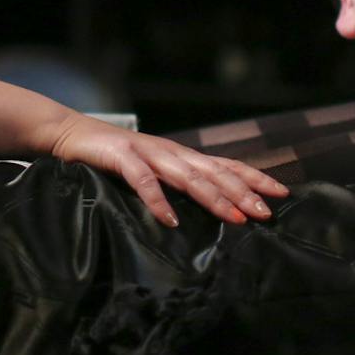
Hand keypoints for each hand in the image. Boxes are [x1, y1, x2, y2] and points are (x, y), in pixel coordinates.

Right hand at [42, 116, 288, 227]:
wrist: (73, 134)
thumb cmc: (117, 157)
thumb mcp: (155, 169)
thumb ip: (179, 182)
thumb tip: (212, 204)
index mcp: (183, 156)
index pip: (226, 166)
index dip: (254, 178)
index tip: (280, 193)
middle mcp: (172, 152)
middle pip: (215, 173)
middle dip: (243, 193)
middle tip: (265, 212)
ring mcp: (149, 152)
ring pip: (188, 176)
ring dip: (213, 198)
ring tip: (234, 217)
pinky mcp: (123, 157)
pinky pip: (143, 181)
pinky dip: (158, 201)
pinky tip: (169, 220)